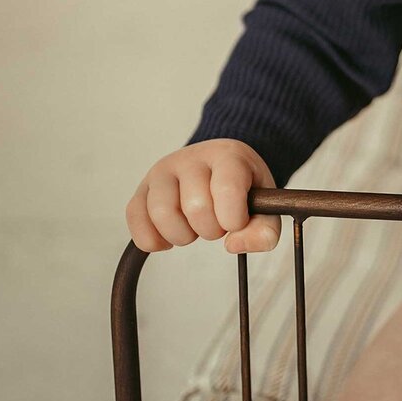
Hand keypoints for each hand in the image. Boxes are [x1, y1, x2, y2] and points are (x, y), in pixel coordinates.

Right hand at [125, 139, 280, 254]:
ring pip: (162, 213)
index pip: (227, 189)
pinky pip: (135, 218)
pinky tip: (169, 238)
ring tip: (194, 229)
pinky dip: (152, 240)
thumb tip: (234, 245)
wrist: (220, 167)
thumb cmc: (243, 188)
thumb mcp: (265, 206)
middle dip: (211, 229)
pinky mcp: (142, 190)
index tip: (236, 222)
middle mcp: (191, 158)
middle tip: (217, 223)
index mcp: (227, 155)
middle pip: (196, 207)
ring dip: (182, 235)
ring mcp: (162, 172)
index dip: (233, 218)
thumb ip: (265, 231)